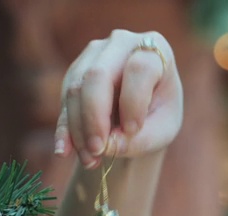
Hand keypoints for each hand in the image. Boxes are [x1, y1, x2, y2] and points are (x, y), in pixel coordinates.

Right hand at [55, 30, 183, 168]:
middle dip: (95, 116)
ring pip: (76, 89)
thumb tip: (108, 145)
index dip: (133, 102)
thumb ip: (142, 139)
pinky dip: (65, 129)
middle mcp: (121, 43)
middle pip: (98, 75)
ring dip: (79, 129)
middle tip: (99, 150)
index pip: (138, 69)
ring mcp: (94, 54)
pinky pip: (64, 100)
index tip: (132, 132)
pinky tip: (64, 151)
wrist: (142, 112)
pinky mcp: (75, 71)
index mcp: (156, 49)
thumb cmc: (159, 116)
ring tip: (91, 160)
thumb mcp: (162, 130)